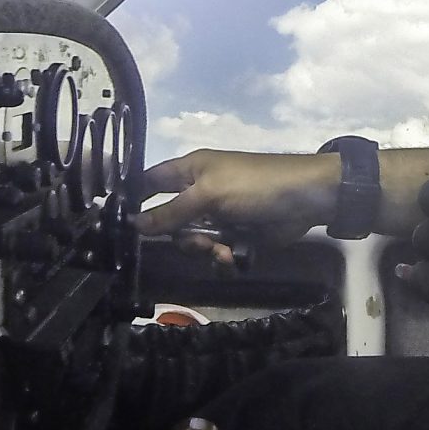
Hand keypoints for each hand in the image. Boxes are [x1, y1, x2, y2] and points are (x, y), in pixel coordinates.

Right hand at [132, 150, 338, 265]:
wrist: (307, 200)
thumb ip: (171, 212)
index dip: (135, 200)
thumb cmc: (255, 186)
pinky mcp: (235, 235)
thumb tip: (134, 224)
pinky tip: (233, 258)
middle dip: (182, 236)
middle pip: (169, 221)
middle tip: (200, 240)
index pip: (150, 182)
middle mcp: (199, 192)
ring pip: (192, 241)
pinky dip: (222, 258)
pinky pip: (214, 252)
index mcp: (190, 170)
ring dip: (205, 250)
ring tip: (224, 251)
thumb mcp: (209, 195)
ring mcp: (217, 215)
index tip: (121, 224)